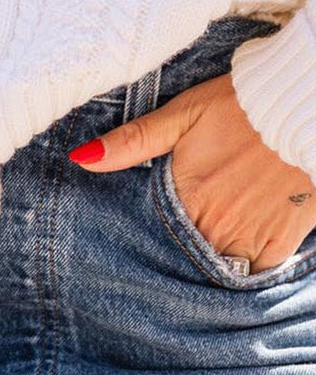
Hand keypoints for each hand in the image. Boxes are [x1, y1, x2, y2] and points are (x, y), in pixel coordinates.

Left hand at [68, 73, 315, 272]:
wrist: (307, 103)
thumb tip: (81, 158)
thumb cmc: (242, 104)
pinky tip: (243, 247)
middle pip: (185, 256)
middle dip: (180, 254)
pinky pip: (257, 271)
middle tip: (186, 241)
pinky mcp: (281, 241)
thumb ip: (133, 142)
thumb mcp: (182, 115)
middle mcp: (213, 224)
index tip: (146, 243)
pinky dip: (249, 265)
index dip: (150, 242)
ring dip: (212, 260)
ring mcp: (249, 237)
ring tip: (211, 245)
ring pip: (219, 268)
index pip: (155, 237)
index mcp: (185, 197)